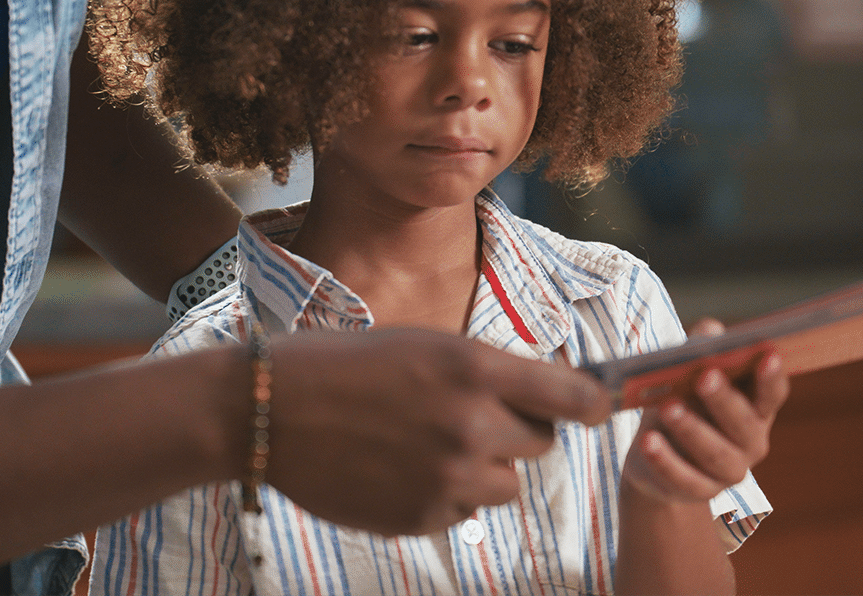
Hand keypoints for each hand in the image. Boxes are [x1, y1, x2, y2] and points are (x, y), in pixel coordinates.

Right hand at [264, 328, 610, 534]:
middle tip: (472, 416)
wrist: (266, 410)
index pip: (573, 397)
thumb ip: (485, 371)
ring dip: (483, 467)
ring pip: (505, 484)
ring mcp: (447, 478)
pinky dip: (443, 495)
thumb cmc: (342, 365)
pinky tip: (398, 467)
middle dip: (517, 431)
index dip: (591, 404)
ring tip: (428, 444)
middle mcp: (471, 425)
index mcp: (473, 369)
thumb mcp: (423, 345)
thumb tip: (543, 395)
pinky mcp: (422, 518)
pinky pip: (462, 511)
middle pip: (541, 444)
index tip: (595, 407)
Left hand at [621, 319, 789, 503]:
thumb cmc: (680, 401)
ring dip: (692, 429)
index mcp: (755, 408)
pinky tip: (648, 442)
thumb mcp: (685, 374)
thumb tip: (710, 330)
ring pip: (715, 454)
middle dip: (724, 400)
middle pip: (744, 423)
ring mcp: (728, 471)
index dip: (772, 377)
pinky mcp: (699, 491)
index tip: (768, 355)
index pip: (772, 394)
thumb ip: (700, 351)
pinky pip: (685, 479)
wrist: (654, 453)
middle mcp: (750, 442)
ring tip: (669, 406)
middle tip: (705, 376)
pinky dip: (665, 461)